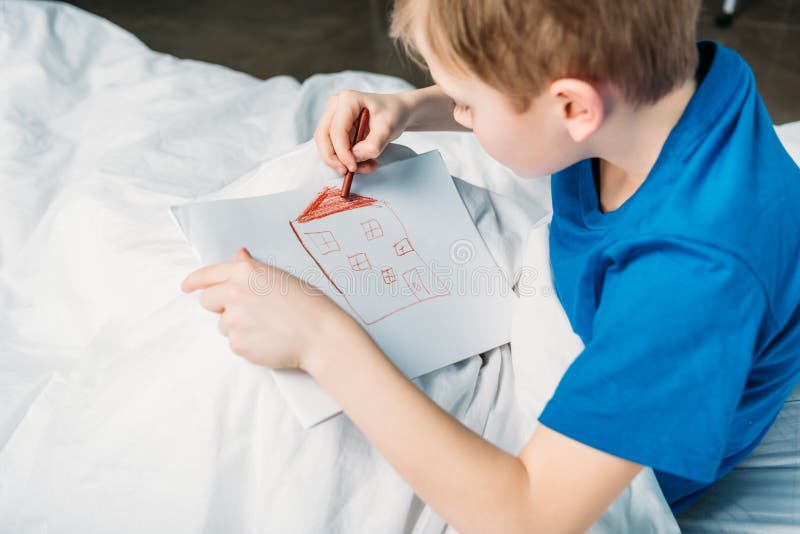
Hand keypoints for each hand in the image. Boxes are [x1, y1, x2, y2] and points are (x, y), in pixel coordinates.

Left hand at [180, 247, 356, 371]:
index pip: (207, 275)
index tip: (186, 287)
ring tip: (266, 326)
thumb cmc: (307, 303)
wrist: (320, 334)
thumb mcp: (280, 276)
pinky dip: (248, 343)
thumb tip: (238, 256)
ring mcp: (233, 320)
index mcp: (245, 272)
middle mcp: (234, 293)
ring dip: (238, 326)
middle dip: (219, 305)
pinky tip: (268, 339)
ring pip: (223, 324)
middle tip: (244, 310)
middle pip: (207, 301)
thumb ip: (252, 268)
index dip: (194, 281)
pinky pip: (235, 343)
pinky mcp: (237, 344)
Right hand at [314, 90, 412, 175]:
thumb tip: (355, 158)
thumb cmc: (394, 114)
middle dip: (333, 158)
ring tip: (365, 167)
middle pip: (323, 136)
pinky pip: (334, 147)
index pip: (337, 130)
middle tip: (347, 172)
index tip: (353, 167)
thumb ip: (372, 145)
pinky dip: (346, 159)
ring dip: (341, 161)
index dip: (342, 152)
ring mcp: (333, 116)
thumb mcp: (388, 129)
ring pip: (326, 144)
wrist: (398, 111)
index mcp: (348, 100)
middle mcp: (336, 105)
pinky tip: (364, 163)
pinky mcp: (336, 127)